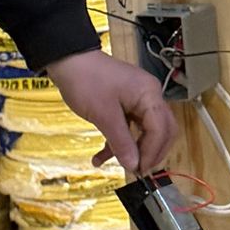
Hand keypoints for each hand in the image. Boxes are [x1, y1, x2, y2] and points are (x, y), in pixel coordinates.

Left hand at [46, 47, 177, 176]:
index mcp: (149, 95)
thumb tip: (134, 166)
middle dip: (150, 152)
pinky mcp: (127, 103)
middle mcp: (150, 96)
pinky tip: (101, 156)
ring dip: (133, 149)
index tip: (139, 170)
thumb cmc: (86, 81)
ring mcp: (139, 99)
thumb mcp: (103, 115)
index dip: (151, 152)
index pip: (161, 129)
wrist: (67, 60)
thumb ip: (121, 142)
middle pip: (162, 131)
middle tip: (137, 170)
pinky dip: (119, 141)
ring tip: (120, 164)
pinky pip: (131, 126)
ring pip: (146, 131)